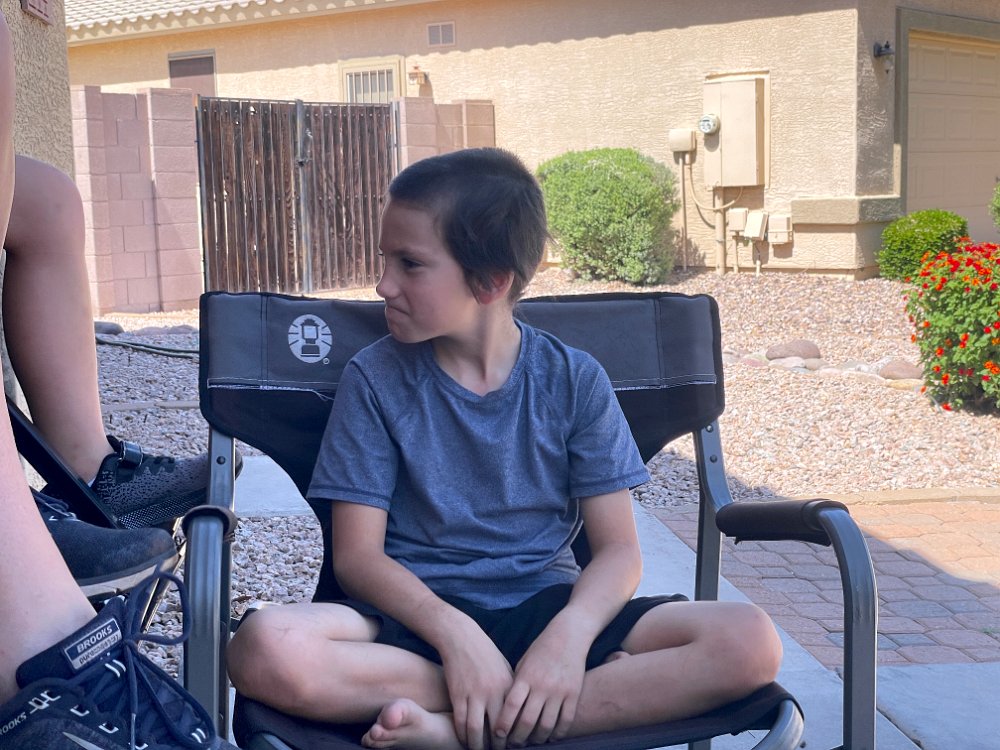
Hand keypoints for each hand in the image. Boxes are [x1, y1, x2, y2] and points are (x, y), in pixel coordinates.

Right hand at [439, 625, 513, 749]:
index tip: (513, 745)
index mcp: (509, 686)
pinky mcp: (457, 694)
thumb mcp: (504, 669)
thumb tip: (518, 713)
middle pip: (498, 730)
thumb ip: (511, 691)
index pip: (515, 720)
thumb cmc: (485, 653)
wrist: (461, 636)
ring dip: (477, 746)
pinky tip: (464, 739)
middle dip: (497, 746)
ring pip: (476, 731)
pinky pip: (460, 722)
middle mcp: (494, 692)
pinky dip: (462, 735)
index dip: (514, 737)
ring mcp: (474, 693)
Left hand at [492, 621, 588, 746]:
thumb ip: (516, 685)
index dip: (503, 723)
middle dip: (518, 738)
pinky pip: (566, 720)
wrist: (568, 635)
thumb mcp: (524, 663)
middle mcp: (542, 685)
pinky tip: (551, 737)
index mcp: (526, 676)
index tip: (498, 735)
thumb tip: (505, 710)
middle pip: (527, 721)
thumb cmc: (541, 649)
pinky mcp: (574, 693)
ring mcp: (559, 690)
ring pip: (547, 725)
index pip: (511, 705)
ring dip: (537, 739)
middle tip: (513, 745)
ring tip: (531, 742)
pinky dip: (558, 733)